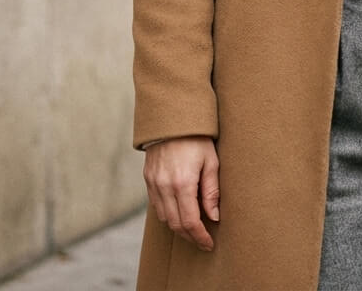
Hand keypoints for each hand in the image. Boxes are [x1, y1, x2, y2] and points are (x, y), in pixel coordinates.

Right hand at [143, 136, 219, 250]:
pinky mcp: (148, 179)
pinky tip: (179, 211)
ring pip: (164, 217)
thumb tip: (213, 217)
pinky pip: (156, 205)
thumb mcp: (211, 161)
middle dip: (190, 236)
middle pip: (176, 224)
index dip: (200, 237)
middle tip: (202, 240)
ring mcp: (154, 183)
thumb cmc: (197, 138)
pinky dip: (167, 214)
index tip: (209, 244)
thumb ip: (211, 191)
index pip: (190, 222)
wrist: (172, 117)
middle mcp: (165, 186)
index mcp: (183, 183)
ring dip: (178, 226)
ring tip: (193, 228)